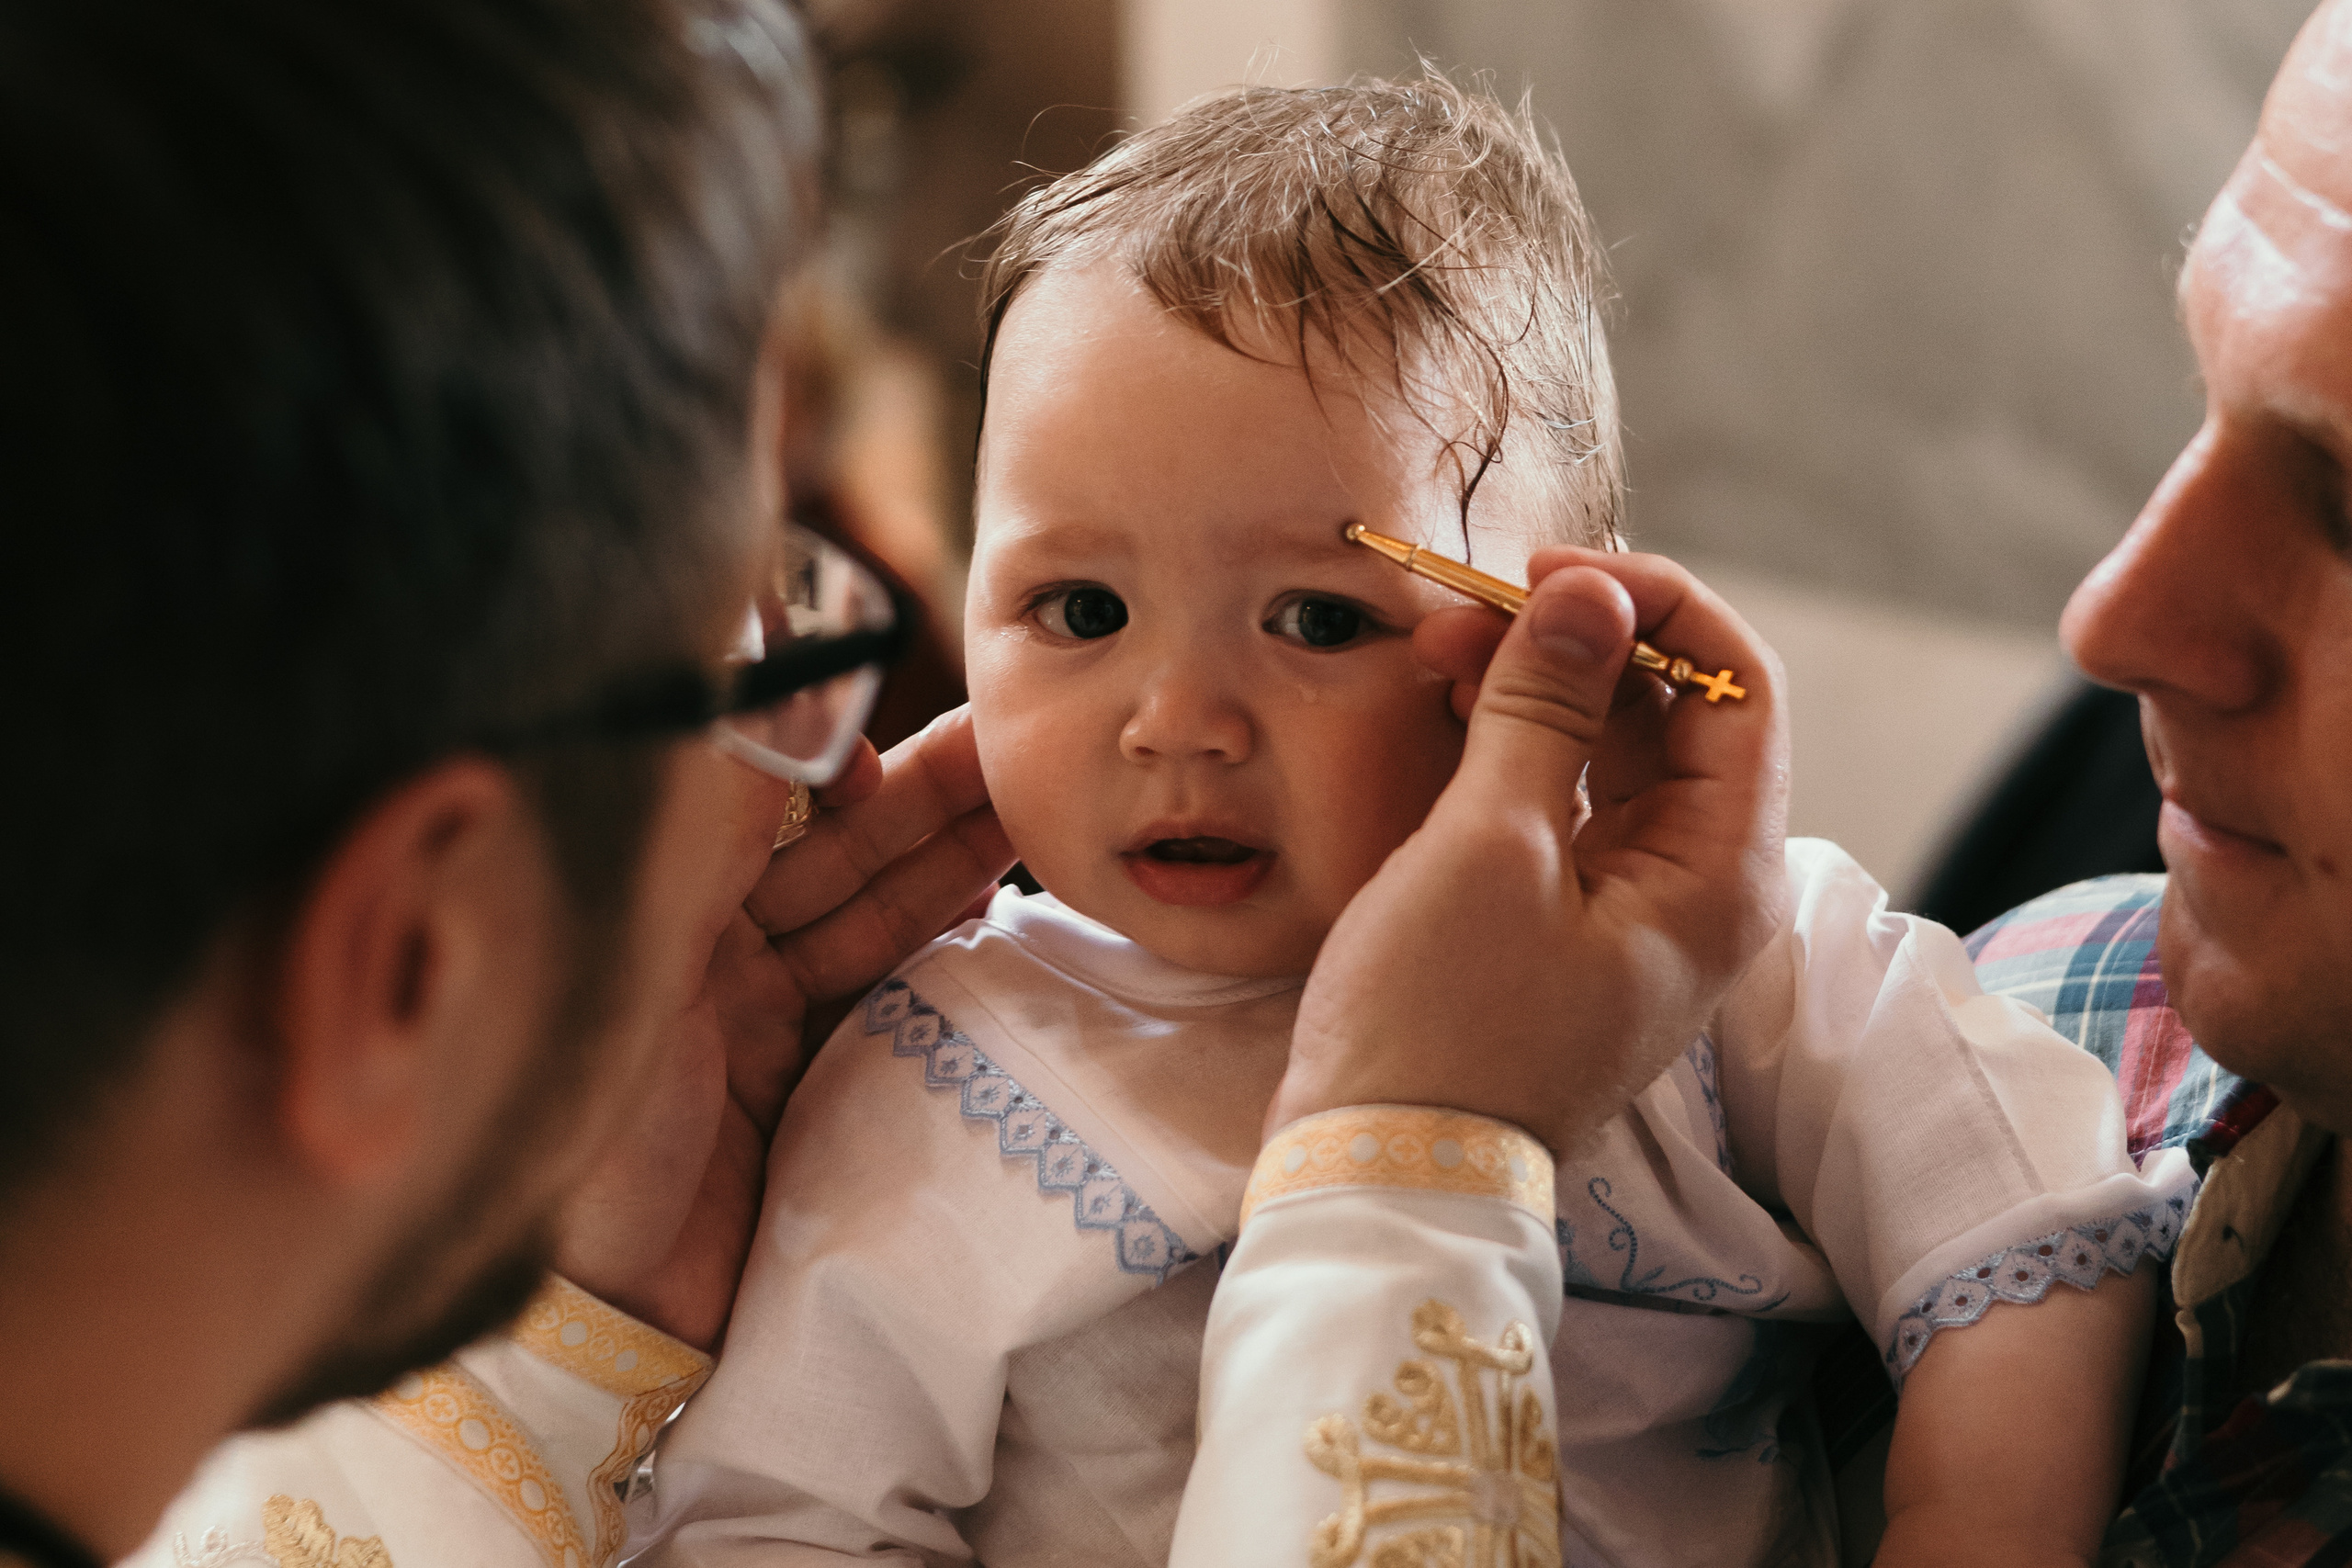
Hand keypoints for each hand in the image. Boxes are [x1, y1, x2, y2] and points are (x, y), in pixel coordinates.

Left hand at [558, 709, 1011, 1348]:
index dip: (836, 770)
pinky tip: (1000, 910)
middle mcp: (719, 958)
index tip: (892, 748)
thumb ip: (709, 826)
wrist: (611, 1310)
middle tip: (1017, 751)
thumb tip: (748, 681)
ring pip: (879, 921)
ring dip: (954, 864)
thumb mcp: (642, 958)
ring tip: (1033, 813)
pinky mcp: (819, 1091)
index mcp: (661, 914)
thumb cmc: (595, 1131)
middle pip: (843, 859)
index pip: (767, 812)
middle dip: (930, 801)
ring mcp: (774, 1027)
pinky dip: (948, 954)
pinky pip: (896, 1002)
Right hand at [1269, 550, 1789, 1153]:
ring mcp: (1636, 908)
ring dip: (1540, 684)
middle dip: (1581, 639)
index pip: (1737, 687)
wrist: (1380, 1168)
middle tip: (1468, 609)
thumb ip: (1546, 705)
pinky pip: (1571, 802)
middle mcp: (1700, 888)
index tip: (1548, 575)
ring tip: (1440, 648)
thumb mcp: (1491, 845)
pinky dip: (1518, 744)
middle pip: (1678, 712)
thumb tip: (1591, 592)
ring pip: (1617, 751)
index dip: (1653, 605)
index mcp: (1720, 876)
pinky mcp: (1572, 922)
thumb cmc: (1438, 1022)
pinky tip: (1450, 708)